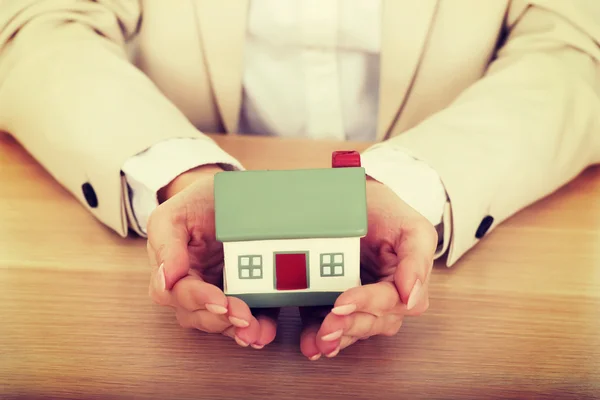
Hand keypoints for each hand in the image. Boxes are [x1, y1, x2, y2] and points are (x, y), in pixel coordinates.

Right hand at [147, 165, 277, 348]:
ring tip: (256, 331)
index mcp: (172, 267)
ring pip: (219, 322)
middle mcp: (192, 284)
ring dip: (236, 330)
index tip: (218, 301)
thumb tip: (164, 279)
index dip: (197, 299)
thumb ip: (166, 244)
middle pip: (197, 314)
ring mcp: (217, 291)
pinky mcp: (244, 293)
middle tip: (242, 317)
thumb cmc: (200, 200)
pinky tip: (265, 332)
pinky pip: (247, 316)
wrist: (232, 191)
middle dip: (220, 319)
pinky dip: (256, 327)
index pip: (176, 292)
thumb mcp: (176, 212)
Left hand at [299, 177, 437, 358]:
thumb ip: (417, 260)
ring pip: (353, 329)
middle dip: (349, 326)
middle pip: (372, 321)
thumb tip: (413, 298)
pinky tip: (310, 344)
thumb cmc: (386, 211)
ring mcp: (361, 302)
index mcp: (407, 282)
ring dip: (336, 338)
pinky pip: (331, 324)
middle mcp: (386, 297)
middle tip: (327, 327)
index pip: (391, 301)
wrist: (355, 198)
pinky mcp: (335, 303)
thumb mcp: (412, 227)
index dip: (368, 304)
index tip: (342, 302)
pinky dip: (318, 336)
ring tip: (317, 341)